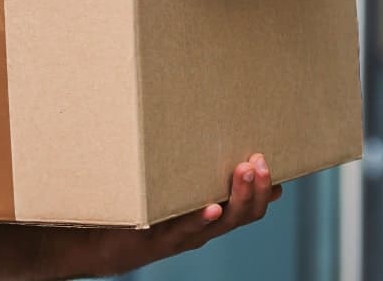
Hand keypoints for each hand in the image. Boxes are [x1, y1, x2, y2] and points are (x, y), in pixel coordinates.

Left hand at [88, 153, 280, 271]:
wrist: (104, 247)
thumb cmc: (138, 214)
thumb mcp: (168, 192)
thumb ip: (188, 174)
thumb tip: (198, 134)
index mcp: (208, 217)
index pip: (248, 207)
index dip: (265, 192)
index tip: (278, 173)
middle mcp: (202, 229)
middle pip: (243, 214)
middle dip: (256, 188)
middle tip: (260, 161)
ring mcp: (184, 235)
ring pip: (222, 221)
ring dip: (237, 196)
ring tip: (244, 170)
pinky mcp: (161, 239)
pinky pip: (186, 230)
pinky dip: (201, 219)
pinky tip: (212, 208)